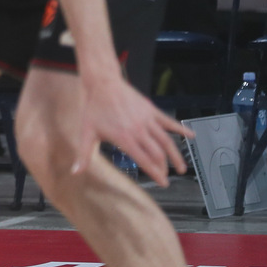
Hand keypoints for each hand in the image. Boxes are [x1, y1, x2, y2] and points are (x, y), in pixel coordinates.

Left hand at [73, 74, 191, 186]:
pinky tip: (191, 136)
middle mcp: (139, 131)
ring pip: (166, 141)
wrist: (102, 83)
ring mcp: (147, 120)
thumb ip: (84, 155)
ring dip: (176, 155)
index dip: (156, 174)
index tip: (163, 183)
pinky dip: (181, 129)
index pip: (145, 161)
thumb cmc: (93, 108)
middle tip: (166, 176)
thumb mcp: (86, 133)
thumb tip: (76, 173)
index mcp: (125, 139)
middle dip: (164, 167)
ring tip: (181, 167)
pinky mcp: (151, 110)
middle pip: (158, 154)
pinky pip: (169, 121)